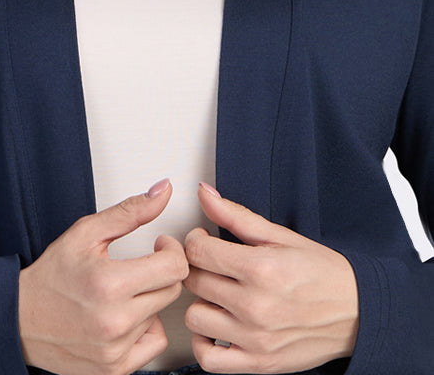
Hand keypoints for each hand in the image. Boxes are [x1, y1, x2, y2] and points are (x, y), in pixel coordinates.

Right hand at [18, 178, 187, 374]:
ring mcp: (116, 350)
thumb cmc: (51, 275)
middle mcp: (115, 322)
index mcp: (109, 284)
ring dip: (149, 300)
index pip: (174, 267)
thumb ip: (130, 212)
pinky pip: (154, 343)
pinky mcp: (115, 369)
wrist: (20, 319)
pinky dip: (145, 328)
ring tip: (122, 292)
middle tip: (141, 265)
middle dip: (161, 272)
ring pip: (161, 315)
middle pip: (172, 291)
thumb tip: (163, 191)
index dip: (171, 249)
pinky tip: (124, 316)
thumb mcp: (86, 233)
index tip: (159, 245)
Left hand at [183, 183, 358, 373]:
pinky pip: (208, 359)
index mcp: (261, 268)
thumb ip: (236, 216)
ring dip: (201, 303)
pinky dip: (204, 343)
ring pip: (195, 317)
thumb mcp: (281, 235)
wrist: (357, 313)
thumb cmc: (321, 272)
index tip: (204, 240)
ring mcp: (256, 338)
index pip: (199, 251)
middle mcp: (256, 305)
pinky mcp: (259, 363)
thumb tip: (204, 194)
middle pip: (195, 281)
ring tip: (218, 294)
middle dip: (198, 267)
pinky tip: (217, 325)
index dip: (195, 240)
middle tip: (213, 264)